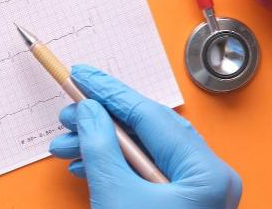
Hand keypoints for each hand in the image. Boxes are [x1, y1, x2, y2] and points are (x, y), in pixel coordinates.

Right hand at [49, 65, 241, 208]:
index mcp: (207, 174)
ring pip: (141, 152)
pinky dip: (111, 165)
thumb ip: (101, 145)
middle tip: (67, 111)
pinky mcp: (177, 204)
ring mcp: (194, 193)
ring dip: (99, 144)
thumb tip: (89, 110)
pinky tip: (84, 163)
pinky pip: (142, 172)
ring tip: (65, 143)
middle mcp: (207, 179)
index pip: (151, 116)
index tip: (83, 75)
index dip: (111, 92)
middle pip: (147, 130)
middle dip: (100, 120)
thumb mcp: (116, 196)